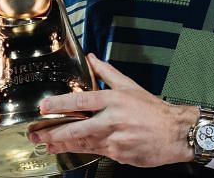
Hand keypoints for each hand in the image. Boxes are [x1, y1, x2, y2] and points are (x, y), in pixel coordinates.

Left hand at [28, 53, 197, 166]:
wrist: (176, 133)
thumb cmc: (154, 110)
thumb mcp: (131, 87)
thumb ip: (107, 73)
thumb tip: (91, 58)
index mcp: (115, 100)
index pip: (82, 101)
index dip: (61, 104)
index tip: (44, 107)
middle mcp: (113, 120)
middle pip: (78, 128)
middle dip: (55, 132)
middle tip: (37, 134)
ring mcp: (116, 140)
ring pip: (84, 143)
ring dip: (63, 144)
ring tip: (47, 144)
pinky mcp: (119, 154)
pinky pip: (97, 152)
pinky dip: (82, 151)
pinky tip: (70, 151)